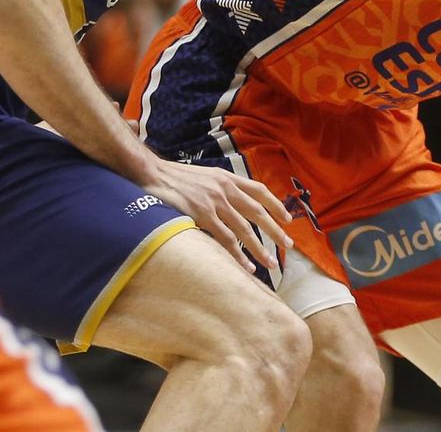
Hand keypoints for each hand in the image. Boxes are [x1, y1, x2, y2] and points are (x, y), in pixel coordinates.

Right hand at [141, 159, 294, 271]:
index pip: (259, 190)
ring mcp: (214, 202)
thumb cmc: (174, 178)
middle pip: (258, 212)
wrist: (151, 174)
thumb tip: (232, 202)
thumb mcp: (204, 176)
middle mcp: (225, 188)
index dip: (276, 204)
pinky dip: (239, 255)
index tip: (288, 218)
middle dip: (276, 230)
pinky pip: (226, 239)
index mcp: (226, 177)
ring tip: (272, 263)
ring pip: (245, 229)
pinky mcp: (203, 215)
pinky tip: (247, 266)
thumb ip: (220, 187)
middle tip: (289, 245)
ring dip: (260, 248)